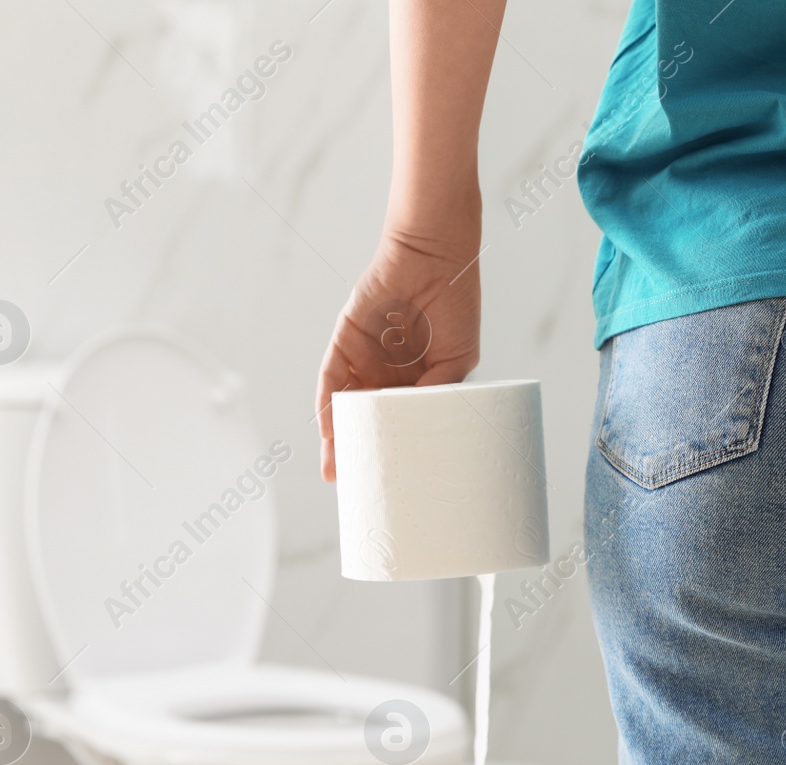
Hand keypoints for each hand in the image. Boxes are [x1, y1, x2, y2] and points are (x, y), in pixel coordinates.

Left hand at [316, 228, 481, 479]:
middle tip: (354, 486)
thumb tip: (421, 429)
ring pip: (343, 407)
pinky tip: (330, 433)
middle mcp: (384, 375)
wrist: (437, 257)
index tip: (387, 483)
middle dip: (357, 452)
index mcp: (414, 382)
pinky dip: (328, 407)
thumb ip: (437, 392)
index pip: (395, 423)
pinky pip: (330, 380)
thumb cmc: (456, 305)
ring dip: (336, 438)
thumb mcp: (456, 360)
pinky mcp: (344, 341)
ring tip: (337, 469)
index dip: (390, 449)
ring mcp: (363, 359)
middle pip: (364, 421)